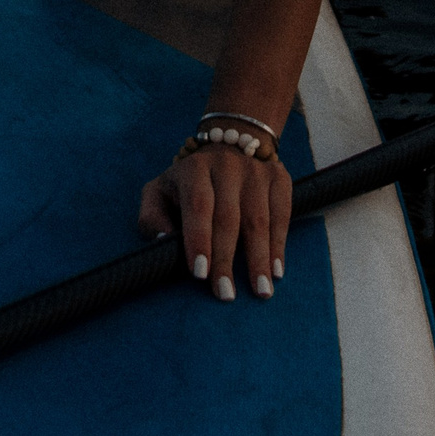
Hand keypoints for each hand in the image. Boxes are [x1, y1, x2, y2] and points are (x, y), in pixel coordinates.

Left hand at [137, 144, 292, 300]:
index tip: (200, 274)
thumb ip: (152, 216)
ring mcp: (256, 170)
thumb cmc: (188, 182)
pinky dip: (279, 245)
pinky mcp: (279, 176)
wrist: (229, 141)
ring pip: (258, 219)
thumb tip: (164, 241)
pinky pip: (281, 214)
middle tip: (225, 294)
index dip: (199, 240)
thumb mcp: (159, 191)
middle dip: (226, 259)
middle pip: (228, 217)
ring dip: (259, 258)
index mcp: (194, 169)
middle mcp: (227, 165)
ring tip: (260, 291)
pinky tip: (276, 270)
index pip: (198, 205)